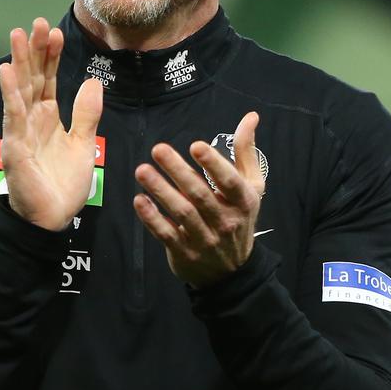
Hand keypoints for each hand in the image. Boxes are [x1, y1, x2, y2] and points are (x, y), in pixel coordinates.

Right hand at [0, 17, 102, 230]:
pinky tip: (7, 71)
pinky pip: (13, 115)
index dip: (51, 56)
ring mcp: (21, 130)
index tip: (54, 31)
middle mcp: (32, 119)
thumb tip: (93, 81)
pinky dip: (10, 93)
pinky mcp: (15, 146)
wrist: (52, 219)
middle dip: (34, 50)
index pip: (49, 78)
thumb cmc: (63, 183)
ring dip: (19, 62)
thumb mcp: (83, 143)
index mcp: (49, 117)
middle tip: (35, 22)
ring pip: (20, 89)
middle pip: (33, 77)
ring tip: (17, 34)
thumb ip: (87, 113)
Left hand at [133, 112, 263, 287]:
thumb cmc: (239, 218)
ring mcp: (205, 240)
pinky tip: (139, 200)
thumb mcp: (251, 186)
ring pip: (181, 213)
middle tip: (158, 149)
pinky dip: (152, 218)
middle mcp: (225, 221)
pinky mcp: (185, 253)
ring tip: (142, 170)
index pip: (229, 181)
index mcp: (243, 202)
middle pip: (200, 194)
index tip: (196, 145)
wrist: (232, 272)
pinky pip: (166, 234)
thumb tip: (251, 117)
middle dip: (178, 171)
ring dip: (160, 191)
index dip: (214, 164)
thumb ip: (246, 151)